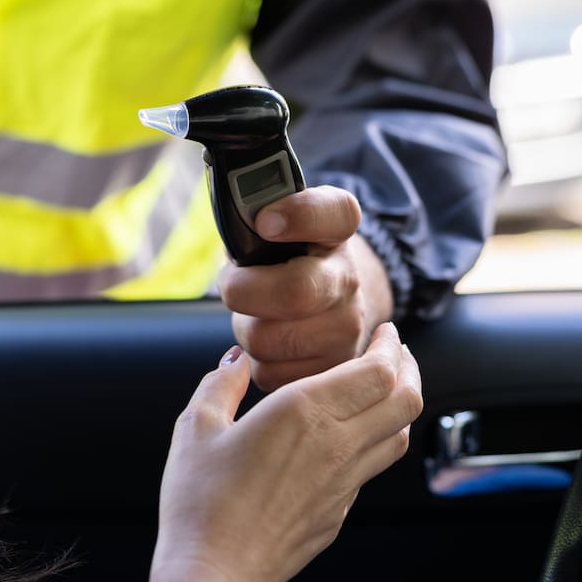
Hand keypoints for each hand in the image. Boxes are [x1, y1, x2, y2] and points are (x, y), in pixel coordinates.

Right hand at [148, 323, 421, 581]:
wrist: (214, 576)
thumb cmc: (199, 501)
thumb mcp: (196, 427)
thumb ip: (221, 384)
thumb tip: (236, 361)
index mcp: (304, 412)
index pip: (378, 370)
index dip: (391, 346)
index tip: (385, 332)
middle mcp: (336, 445)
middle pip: (406, 400)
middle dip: (408, 368)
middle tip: (395, 352)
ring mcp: (344, 484)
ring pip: (399, 435)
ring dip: (400, 405)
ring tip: (383, 389)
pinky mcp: (339, 513)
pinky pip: (372, 467)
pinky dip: (376, 440)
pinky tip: (350, 436)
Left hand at [219, 185, 394, 390]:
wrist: (328, 301)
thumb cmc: (286, 257)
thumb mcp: (277, 221)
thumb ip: (253, 208)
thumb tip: (231, 218)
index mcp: (337, 229)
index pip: (335, 212)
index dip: (299, 216)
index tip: (265, 222)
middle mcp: (350, 278)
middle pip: (294, 291)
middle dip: (243, 291)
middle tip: (233, 285)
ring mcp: (348, 328)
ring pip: (269, 339)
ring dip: (246, 328)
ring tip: (256, 314)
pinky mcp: (332, 369)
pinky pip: (269, 373)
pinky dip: (256, 361)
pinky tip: (269, 341)